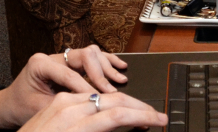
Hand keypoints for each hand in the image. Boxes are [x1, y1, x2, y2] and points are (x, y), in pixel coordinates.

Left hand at [0, 46, 128, 128]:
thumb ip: (65, 103)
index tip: (101, 99)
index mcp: (40, 64)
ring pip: (92, 53)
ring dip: (107, 67)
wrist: (10, 106)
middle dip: (100, 74)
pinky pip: (92, 57)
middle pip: (85, 56)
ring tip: (120, 79)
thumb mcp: (41, 108)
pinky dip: (107, 62)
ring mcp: (61, 57)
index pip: (70, 74)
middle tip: (111, 90)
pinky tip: (120, 67)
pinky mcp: (69, 62)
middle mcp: (52, 56)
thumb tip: (92, 104)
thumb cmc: (21, 108)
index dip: (88, 87)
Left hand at [16, 91, 166, 131]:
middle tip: (157, 116)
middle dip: (139, 107)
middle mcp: (64, 105)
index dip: (142, 116)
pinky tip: (117, 96)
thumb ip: (99, 130)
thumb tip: (122, 124)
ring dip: (125, 98)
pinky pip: (89, 91)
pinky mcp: (58, 100)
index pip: (116, 115)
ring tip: (139, 109)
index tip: (159, 120)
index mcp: (68, 122)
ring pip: (103, 91)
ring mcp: (61, 100)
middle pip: (114, 99)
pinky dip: (107, 93)